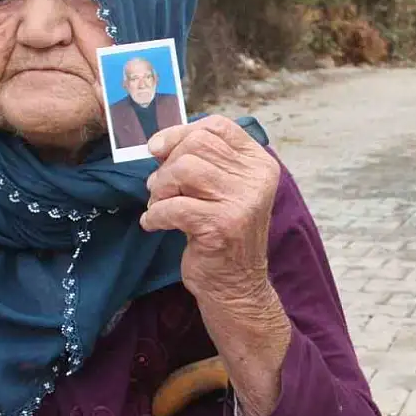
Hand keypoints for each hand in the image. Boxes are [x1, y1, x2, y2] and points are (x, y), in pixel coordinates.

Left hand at [140, 114, 291, 415]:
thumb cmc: (223, 235)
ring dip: (160, 189)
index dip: (181, 132)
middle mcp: (257, 179)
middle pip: (197, 145)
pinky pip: (173, 205)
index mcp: (261, 165)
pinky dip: (154, 215)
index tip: (159, 149)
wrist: (237, 288)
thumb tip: (159, 142)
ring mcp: (242, 203)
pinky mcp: (221, 226)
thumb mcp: (224, 190)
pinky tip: (154, 225)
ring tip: (158, 206)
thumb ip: (206, 162)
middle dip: (167, 164)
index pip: (219, 126)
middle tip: (159, 189)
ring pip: (184, 169)